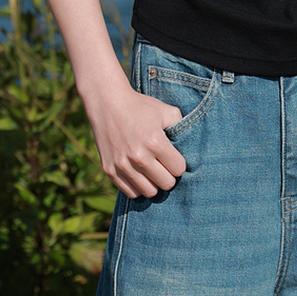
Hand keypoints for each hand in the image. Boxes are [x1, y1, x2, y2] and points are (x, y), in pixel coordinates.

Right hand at [84, 82, 186, 199]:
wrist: (107, 103)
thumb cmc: (140, 107)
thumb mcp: (166, 111)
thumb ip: (181, 127)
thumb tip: (189, 146)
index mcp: (155, 142)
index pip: (179, 169)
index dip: (178, 163)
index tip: (173, 157)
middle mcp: (139, 157)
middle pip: (166, 184)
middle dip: (169, 175)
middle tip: (164, 166)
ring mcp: (123, 165)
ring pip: (149, 192)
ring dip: (154, 183)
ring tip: (152, 171)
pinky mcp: (109, 170)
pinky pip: (130, 192)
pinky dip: (138, 187)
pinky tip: (139, 175)